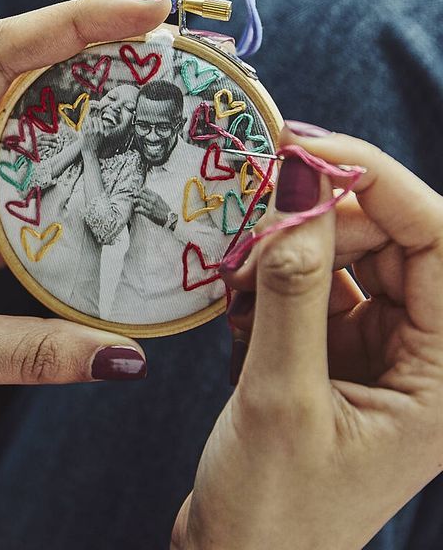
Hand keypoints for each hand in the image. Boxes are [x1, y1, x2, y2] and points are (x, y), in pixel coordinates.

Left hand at [0, 0, 170, 440]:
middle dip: (90, 47)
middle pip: (15, 73)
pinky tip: (116, 175)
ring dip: (87, 107)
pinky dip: (73, 172)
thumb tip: (123, 358)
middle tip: (165, 43)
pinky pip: (24, 180)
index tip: (143, 12)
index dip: (70, 25)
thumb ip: (25, 352)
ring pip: (24, 125)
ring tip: (156, 96)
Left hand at [81, 104, 104, 155]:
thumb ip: (100, 134)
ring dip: (85, 119)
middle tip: (87, 116)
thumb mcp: (101, 141)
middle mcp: (97, 131)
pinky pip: (82, 126)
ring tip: (82, 118)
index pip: (99, 121)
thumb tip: (101, 131)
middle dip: (90, 118)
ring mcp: (91, 132)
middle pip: (94, 120)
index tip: (93, 118)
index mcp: (102, 132)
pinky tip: (79, 123)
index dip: (96, 119)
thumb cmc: (97, 150)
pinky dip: (81, 124)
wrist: (91, 156)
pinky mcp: (85, 134)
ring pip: (88, 122)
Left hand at [134, 187, 171, 226]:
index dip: (140, 190)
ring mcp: (150, 206)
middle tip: (135, 197)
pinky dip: (136, 210)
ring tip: (135, 203)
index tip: (138, 192)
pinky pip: (138, 210)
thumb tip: (146, 194)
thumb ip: (153, 196)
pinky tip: (137, 210)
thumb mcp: (160, 200)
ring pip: (138, 200)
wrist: (169, 218)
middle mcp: (152, 200)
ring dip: (135, 202)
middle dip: (136, 195)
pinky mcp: (148, 213)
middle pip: (140, 193)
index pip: (144, 189)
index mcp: (155, 196)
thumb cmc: (165, 209)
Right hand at [172, 126, 442, 549]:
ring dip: (290, 248)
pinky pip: (316, 283)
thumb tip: (295, 190)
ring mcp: (381, 349)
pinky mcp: (338, 350)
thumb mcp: (281, 397)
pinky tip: (240, 294)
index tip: (304, 150)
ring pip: (350, 255)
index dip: (377, 181)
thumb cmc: (274, 509)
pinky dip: (275, 275)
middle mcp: (425, 353)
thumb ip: (292, 287)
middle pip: (393, 238)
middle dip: (322, 216)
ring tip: (237, 270)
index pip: (441, 240)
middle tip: (253, 211)